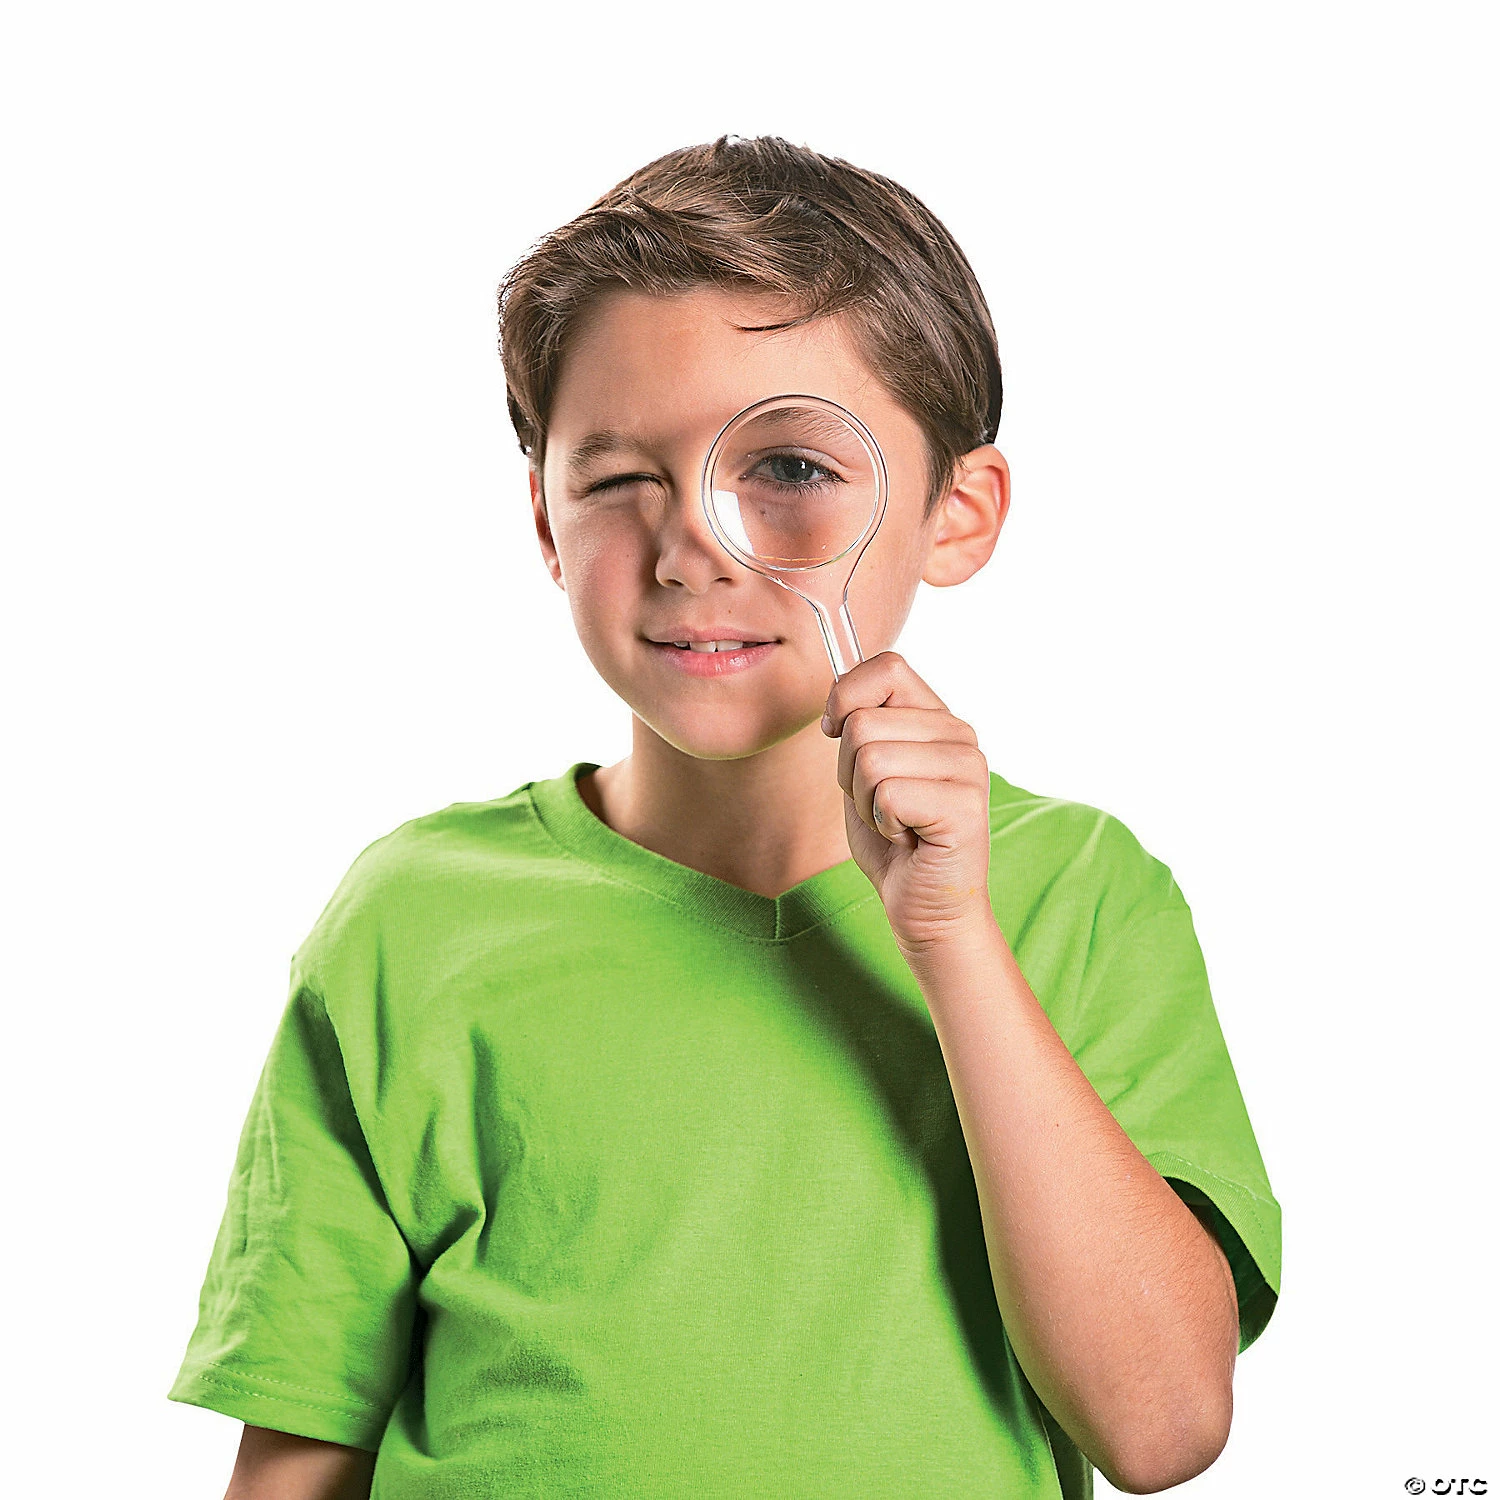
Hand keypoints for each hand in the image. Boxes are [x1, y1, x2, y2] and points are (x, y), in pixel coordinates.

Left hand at [822, 651, 993, 955]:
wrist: (925, 906)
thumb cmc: (894, 842)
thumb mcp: (863, 772)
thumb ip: (857, 727)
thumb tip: (838, 693)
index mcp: (937, 718)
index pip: (888, 666)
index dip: (846, 696)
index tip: (834, 732)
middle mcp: (959, 734)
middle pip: (863, 722)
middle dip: (848, 773)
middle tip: (880, 805)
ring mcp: (968, 767)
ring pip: (870, 758)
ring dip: (865, 802)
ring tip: (895, 822)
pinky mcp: (965, 805)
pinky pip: (889, 794)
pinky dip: (883, 824)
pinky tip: (908, 838)